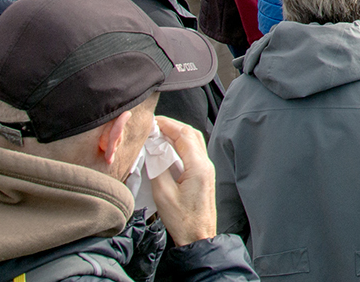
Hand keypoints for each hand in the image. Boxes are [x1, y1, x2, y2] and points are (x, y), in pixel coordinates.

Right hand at [149, 117, 218, 245]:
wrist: (198, 237)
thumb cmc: (182, 220)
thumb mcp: (163, 194)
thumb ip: (158, 168)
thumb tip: (153, 150)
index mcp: (198, 166)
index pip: (184, 135)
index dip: (167, 125)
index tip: (152, 121)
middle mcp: (205, 164)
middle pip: (191, 135)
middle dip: (173, 126)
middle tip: (155, 125)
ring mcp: (206, 170)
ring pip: (194, 142)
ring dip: (177, 135)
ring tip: (159, 134)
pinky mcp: (203, 176)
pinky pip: (193, 153)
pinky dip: (181, 146)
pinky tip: (168, 149)